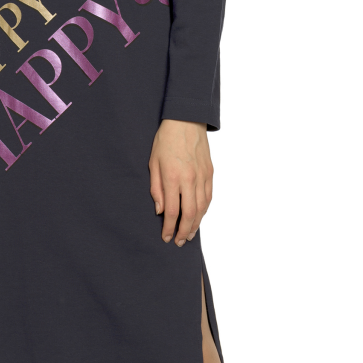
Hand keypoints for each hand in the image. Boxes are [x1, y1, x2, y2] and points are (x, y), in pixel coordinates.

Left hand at [149, 119, 212, 245]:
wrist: (186, 120)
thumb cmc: (165, 140)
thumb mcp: (153, 162)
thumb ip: (156, 187)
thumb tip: (160, 210)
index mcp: (172, 177)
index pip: (172, 211)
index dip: (169, 228)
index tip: (166, 237)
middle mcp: (189, 179)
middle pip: (190, 214)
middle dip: (184, 232)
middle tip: (179, 242)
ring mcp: (202, 176)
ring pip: (202, 208)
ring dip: (196, 225)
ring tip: (189, 235)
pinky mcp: (210, 173)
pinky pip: (209, 197)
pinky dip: (204, 211)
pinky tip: (199, 217)